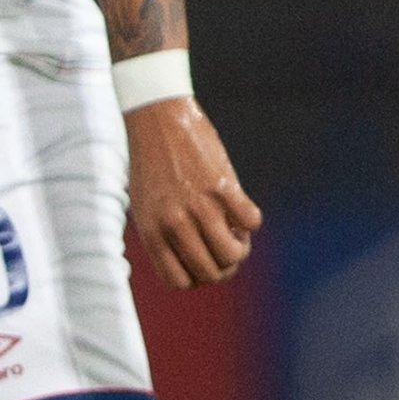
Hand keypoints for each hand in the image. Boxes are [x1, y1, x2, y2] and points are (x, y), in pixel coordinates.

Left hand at [125, 98, 261, 287]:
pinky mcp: (222, 186)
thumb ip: (165, 235)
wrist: (157, 117)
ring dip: (241, 248)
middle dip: (225, 267)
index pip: (181, 281)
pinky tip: (243, 208)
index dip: (198, 278)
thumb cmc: (151, 161)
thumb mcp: (146, 205)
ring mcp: (199, 206)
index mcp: (152, 232)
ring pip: (232, 254)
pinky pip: (250, 221)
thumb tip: (196, 260)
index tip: (205, 261)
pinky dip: (252, 221)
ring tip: (237, 232)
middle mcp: (174, 224)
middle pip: (211, 272)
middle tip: (228, 247)